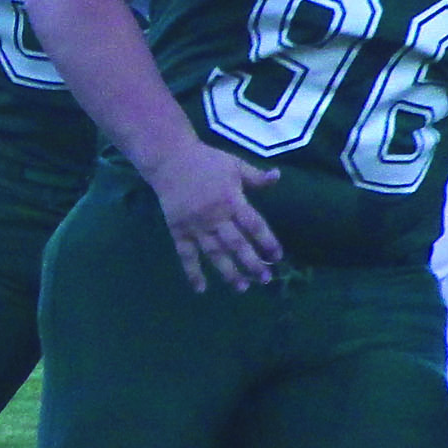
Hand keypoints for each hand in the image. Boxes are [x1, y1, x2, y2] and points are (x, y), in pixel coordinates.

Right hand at [140, 141, 282, 292]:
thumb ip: (255, 176)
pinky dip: (192, 272)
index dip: (267, 241)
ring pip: (214, 253)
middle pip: (236, 244)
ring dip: (228, 272)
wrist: (169, 159)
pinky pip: (186, 255)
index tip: (277, 257)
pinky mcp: (178, 230)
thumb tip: (278, 176)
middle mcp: (215, 216)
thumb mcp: (234, 164)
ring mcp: (195, 226)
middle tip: (265, 280)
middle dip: (252, 263)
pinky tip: (201, 289)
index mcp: (232, 200)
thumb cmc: (205, 161)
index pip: (254, 225)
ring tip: (242, 288)